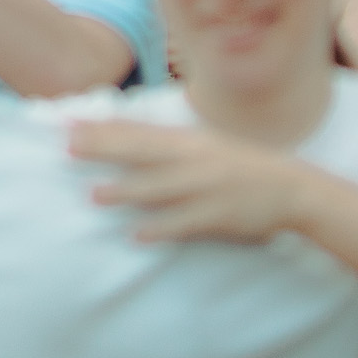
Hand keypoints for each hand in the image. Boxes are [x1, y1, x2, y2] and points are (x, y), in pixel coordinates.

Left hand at [70, 118, 311, 241]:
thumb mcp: (205, 146)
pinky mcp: (217, 214)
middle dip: (104, 149)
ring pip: (158, 188)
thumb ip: (168, 144)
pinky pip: (184, 222)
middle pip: (140, 152)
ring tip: (94, 194)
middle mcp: (192, 159)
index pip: (137, 131)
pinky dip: (160, 227)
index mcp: (188, 140)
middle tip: (68, 147)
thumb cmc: (241, 166)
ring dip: (125, 190)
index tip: (69, 124)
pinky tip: (137, 234)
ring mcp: (204, 187)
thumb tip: (128, 138)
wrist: (290, 186)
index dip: (102, 128)